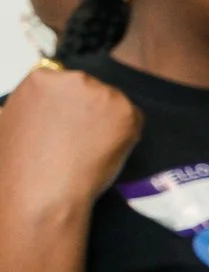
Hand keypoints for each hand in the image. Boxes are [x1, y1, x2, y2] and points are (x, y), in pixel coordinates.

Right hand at [0, 66, 142, 212]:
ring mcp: (103, 93)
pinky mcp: (127, 112)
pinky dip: (125, 137)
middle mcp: (73, 79)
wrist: (41, 193)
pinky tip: (103, 154)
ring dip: (107, 124)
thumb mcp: (9, 123)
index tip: (66, 124)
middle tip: (78, 141)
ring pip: (113, 105)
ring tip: (86, 151)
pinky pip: (133, 122)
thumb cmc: (20, 167)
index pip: (64, 83)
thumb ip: (29, 107)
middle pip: (90, 90)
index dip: (67, 107)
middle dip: (88, 112)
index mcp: (40, 78)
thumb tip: (31, 108)